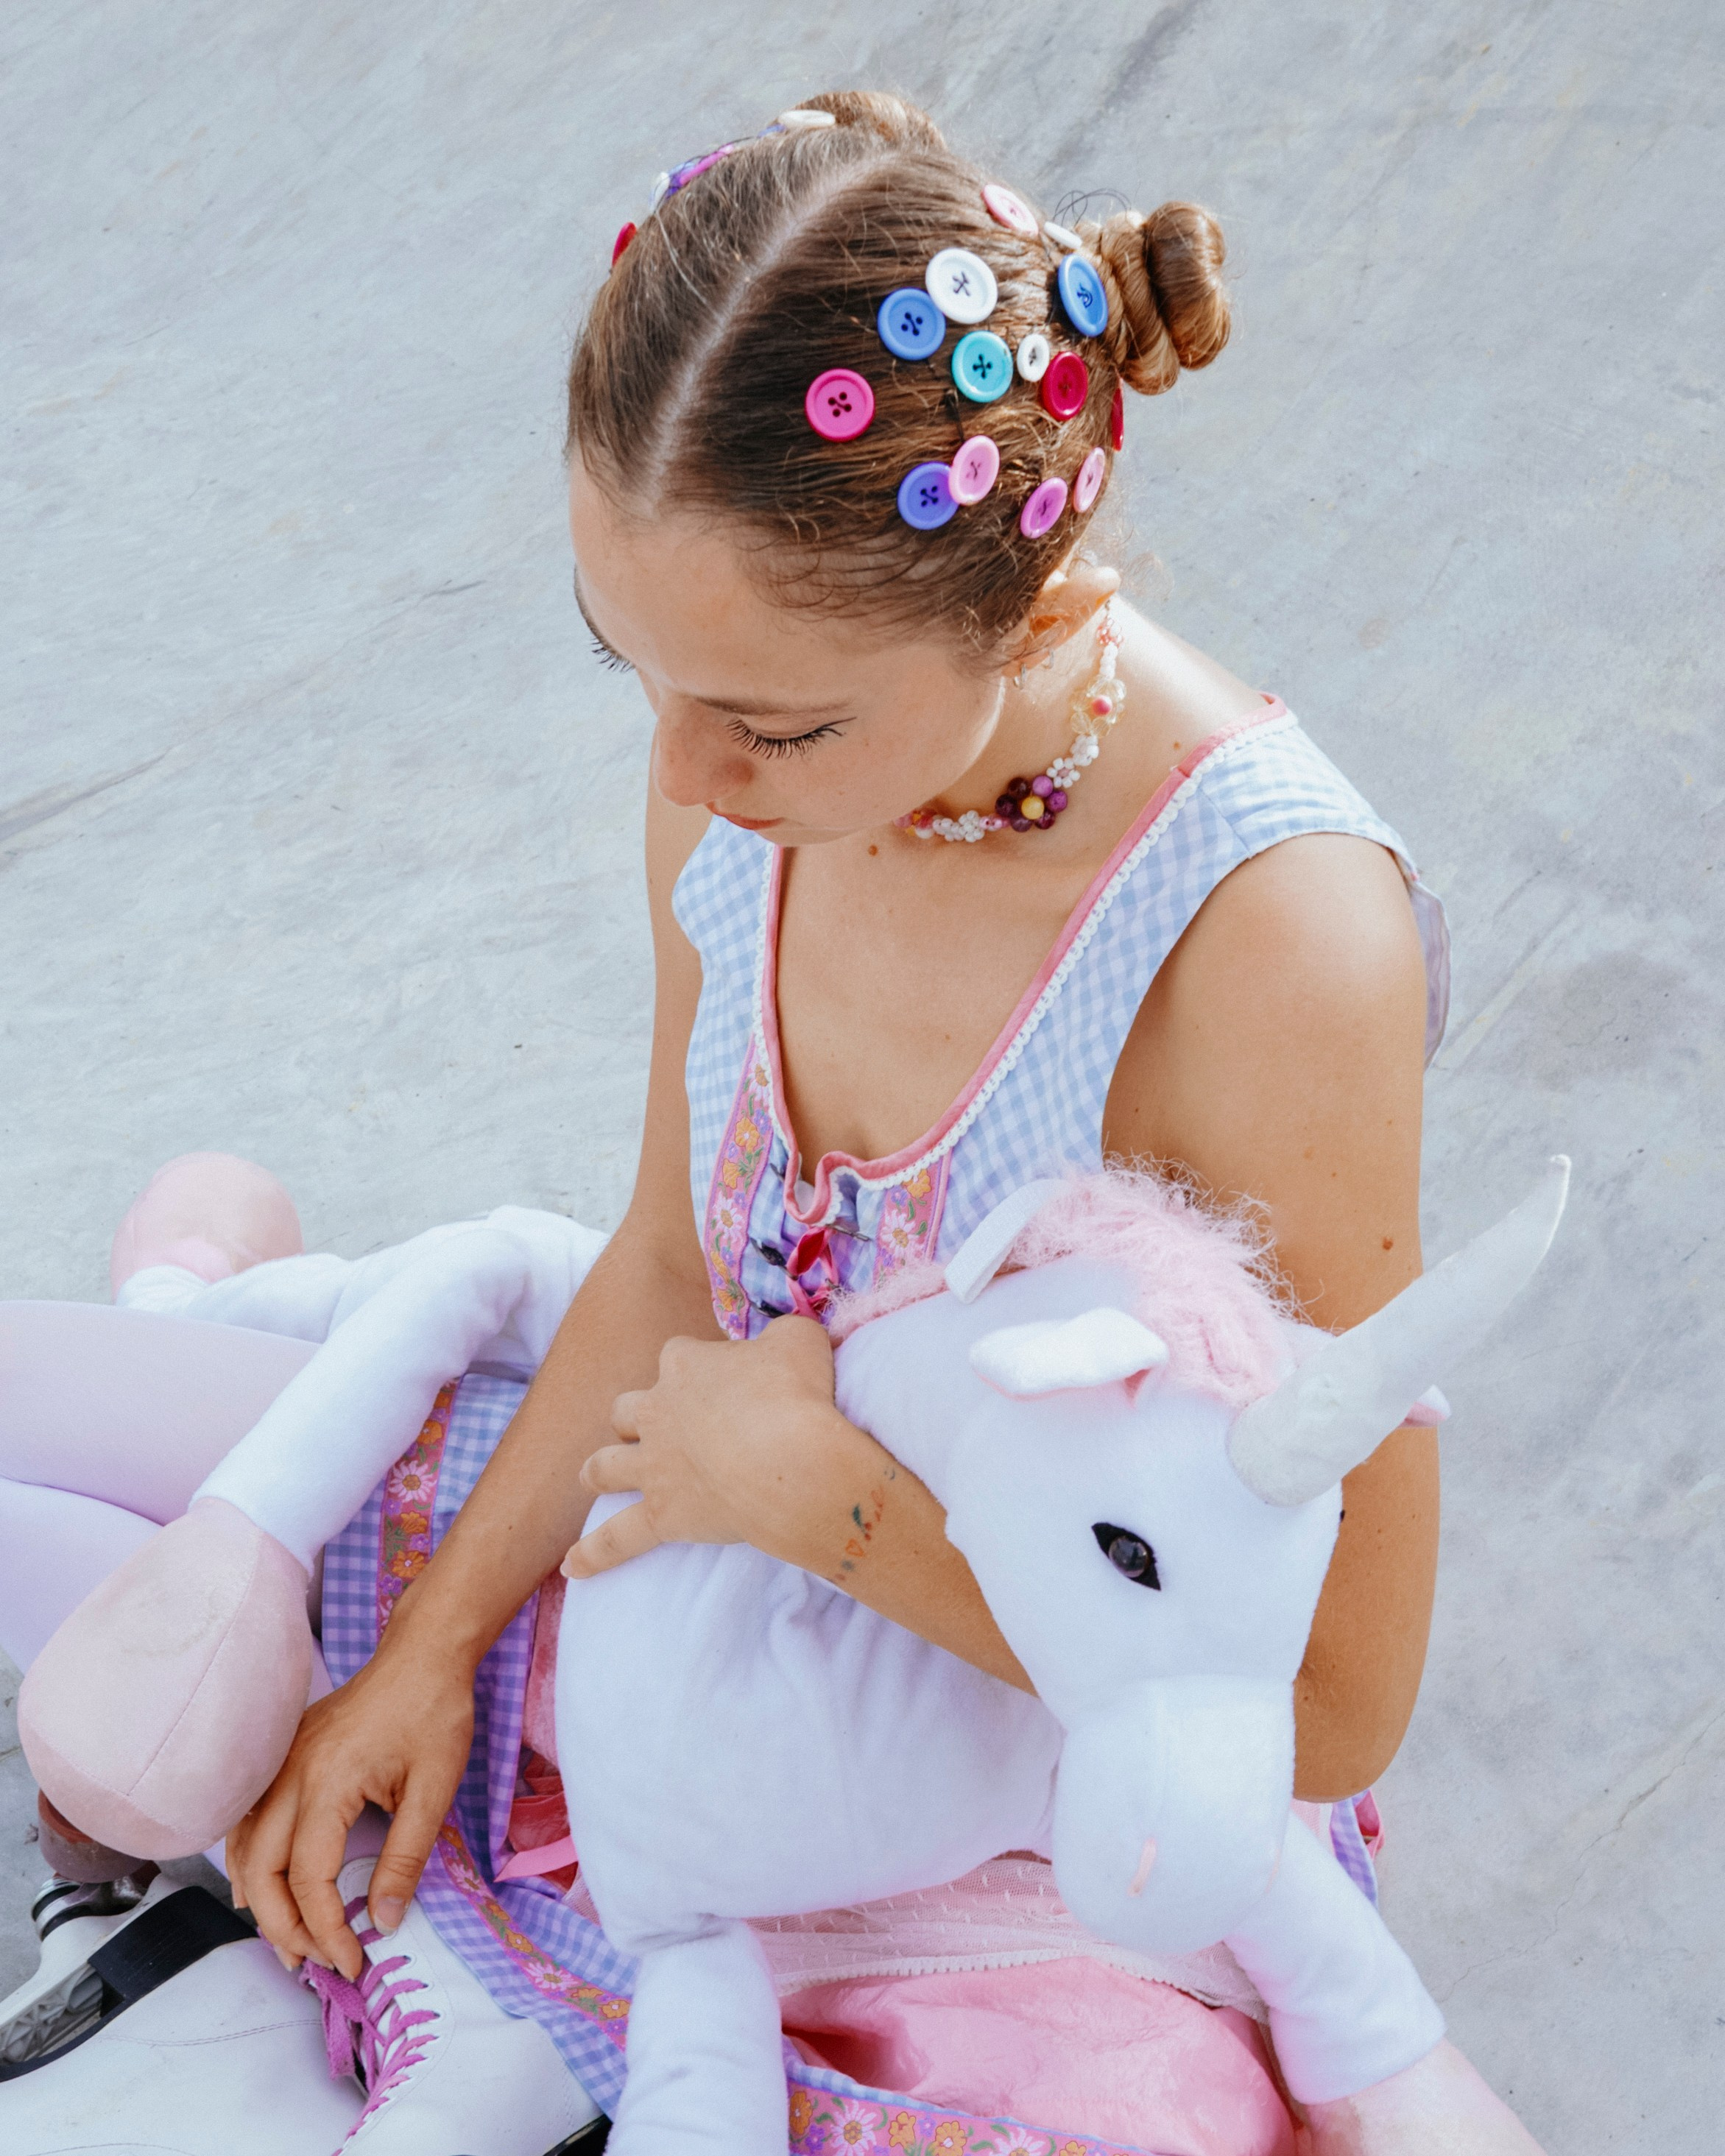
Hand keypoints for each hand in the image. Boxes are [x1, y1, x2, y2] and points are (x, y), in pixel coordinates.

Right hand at [227, 1615, 474, 1981]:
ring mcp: (282, 1762)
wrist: (422, 1653)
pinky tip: (261, 1886)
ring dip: (260, 1900)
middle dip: (283, 1927)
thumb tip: (383, 1921)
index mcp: (328, 1782)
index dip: (326, 1928)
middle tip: (314, 1964)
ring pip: (246, 1848)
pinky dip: (250, 1861)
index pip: (308, 1877)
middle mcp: (291, 1774)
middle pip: (262, 1871)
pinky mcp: (285, 1756)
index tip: (353, 1960)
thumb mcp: (435, 1789)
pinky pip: (249, 1820)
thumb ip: (405, 1858)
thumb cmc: (434, 1713)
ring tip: (289, 1941)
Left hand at [563, 1316, 845, 1578]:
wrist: (791, 1463)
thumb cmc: (798, 1395)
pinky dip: (594, 1553)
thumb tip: (779, 1342)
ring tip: (593, 1477)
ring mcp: (653, 1466)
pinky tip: (572, 1568)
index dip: (698, 1366)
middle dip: (635, 1417)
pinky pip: (616, 1538)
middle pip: (628, 1410)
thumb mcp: (799, 1340)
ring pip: (606, 1465)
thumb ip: (782, 1335)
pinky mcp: (661, 1515)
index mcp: (685, 1365)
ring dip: (599, 1470)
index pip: (678, 1356)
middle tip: (659, 1426)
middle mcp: (657, 1412)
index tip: (726, 1379)